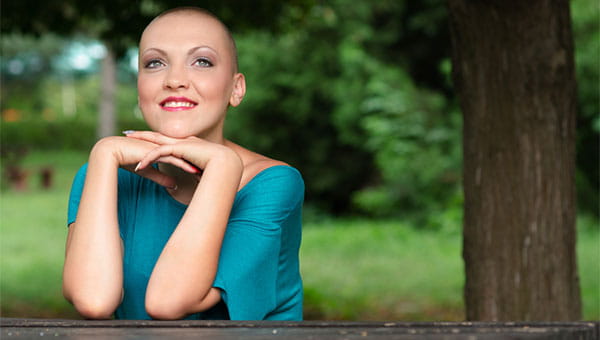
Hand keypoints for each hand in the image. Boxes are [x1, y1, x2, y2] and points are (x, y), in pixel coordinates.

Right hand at [92, 135, 198, 188]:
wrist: (110, 152)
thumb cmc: (126, 160)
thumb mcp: (148, 171)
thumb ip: (160, 176)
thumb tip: (174, 185)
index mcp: (161, 147)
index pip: (181, 154)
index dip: (193, 162)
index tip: (204, 169)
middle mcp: (162, 145)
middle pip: (184, 153)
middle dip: (197, 161)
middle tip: (211, 169)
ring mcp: (159, 146)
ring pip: (181, 155)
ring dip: (194, 163)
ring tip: (206, 171)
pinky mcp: (154, 150)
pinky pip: (171, 157)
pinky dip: (182, 164)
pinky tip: (192, 170)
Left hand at [124, 131, 238, 172]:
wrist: (227, 165)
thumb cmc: (217, 172)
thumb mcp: (199, 173)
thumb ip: (189, 176)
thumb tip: (177, 188)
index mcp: (189, 145)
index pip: (168, 140)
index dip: (156, 139)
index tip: (144, 140)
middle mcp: (185, 141)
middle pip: (159, 136)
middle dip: (143, 134)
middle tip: (129, 133)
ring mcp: (183, 143)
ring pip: (156, 141)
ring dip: (141, 142)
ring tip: (126, 142)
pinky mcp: (181, 148)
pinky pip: (160, 152)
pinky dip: (149, 159)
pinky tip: (139, 166)